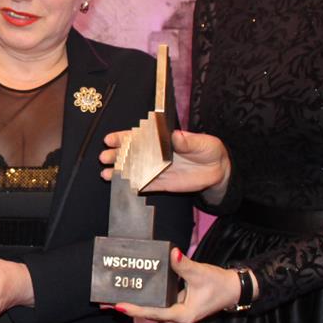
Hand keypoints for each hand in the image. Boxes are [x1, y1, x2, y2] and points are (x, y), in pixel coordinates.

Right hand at [100, 129, 230, 202]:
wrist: (218, 171)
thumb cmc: (209, 150)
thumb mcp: (202, 142)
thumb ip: (188, 141)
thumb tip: (175, 136)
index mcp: (161, 140)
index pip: (139, 136)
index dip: (124, 137)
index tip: (111, 139)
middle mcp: (155, 154)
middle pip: (131, 153)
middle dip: (116, 155)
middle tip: (104, 157)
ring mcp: (156, 170)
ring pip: (133, 170)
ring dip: (118, 172)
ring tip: (105, 173)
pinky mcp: (161, 184)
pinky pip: (144, 185)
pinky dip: (131, 186)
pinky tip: (119, 186)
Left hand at [112, 248, 247, 322]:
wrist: (232, 289)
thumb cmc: (218, 283)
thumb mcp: (200, 273)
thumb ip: (184, 264)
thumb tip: (173, 252)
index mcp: (183, 315)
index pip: (155, 313)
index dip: (136, 309)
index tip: (119, 306)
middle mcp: (177, 320)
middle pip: (149, 314)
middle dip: (128, 308)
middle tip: (106, 302)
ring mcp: (176, 316)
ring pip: (151, 311)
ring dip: (134, 305)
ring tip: (111, 298)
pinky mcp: (176, 310)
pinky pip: (156, 307)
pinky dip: (143, 301)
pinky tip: (130, 294)